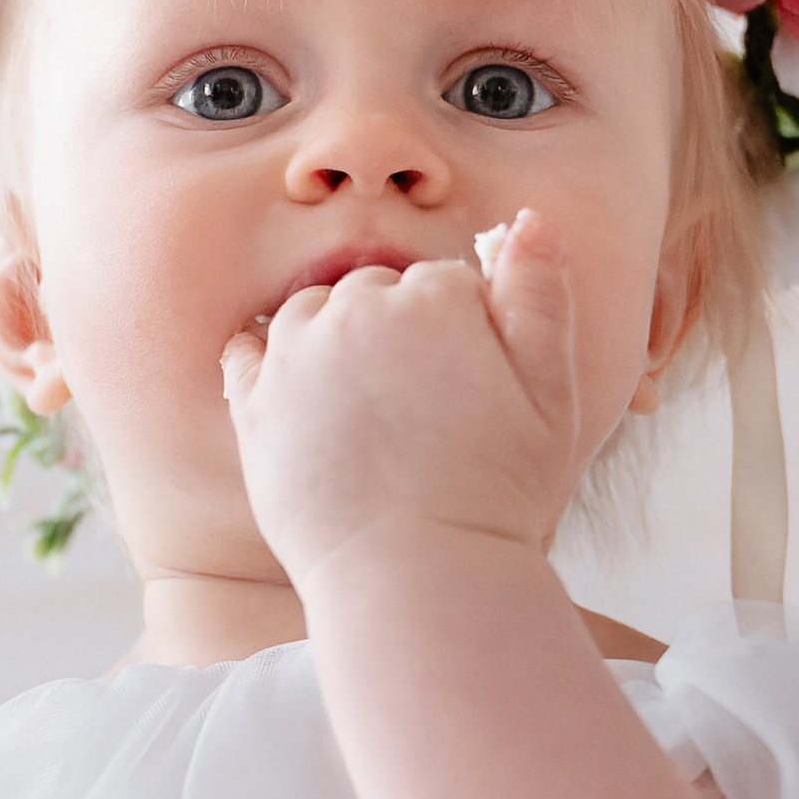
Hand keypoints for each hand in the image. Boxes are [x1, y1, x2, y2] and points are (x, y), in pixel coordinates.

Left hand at [218, 210, 583, 590]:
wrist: (418, 578)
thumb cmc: (496, 492)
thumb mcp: (552, 393)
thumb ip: (541, 297)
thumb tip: (530, 219)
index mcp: (432, 299)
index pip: (443, 284)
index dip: (464, 333)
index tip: (471, 389)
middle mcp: (355, 311)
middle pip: (374, 292)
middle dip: (396, 334)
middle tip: (420, 409)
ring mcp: (296, 356)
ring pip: (311, 313)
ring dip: (333, 343)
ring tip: (367, 413)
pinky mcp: (253, 403)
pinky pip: (246, 351)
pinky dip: (266, 363)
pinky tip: (296, 398)